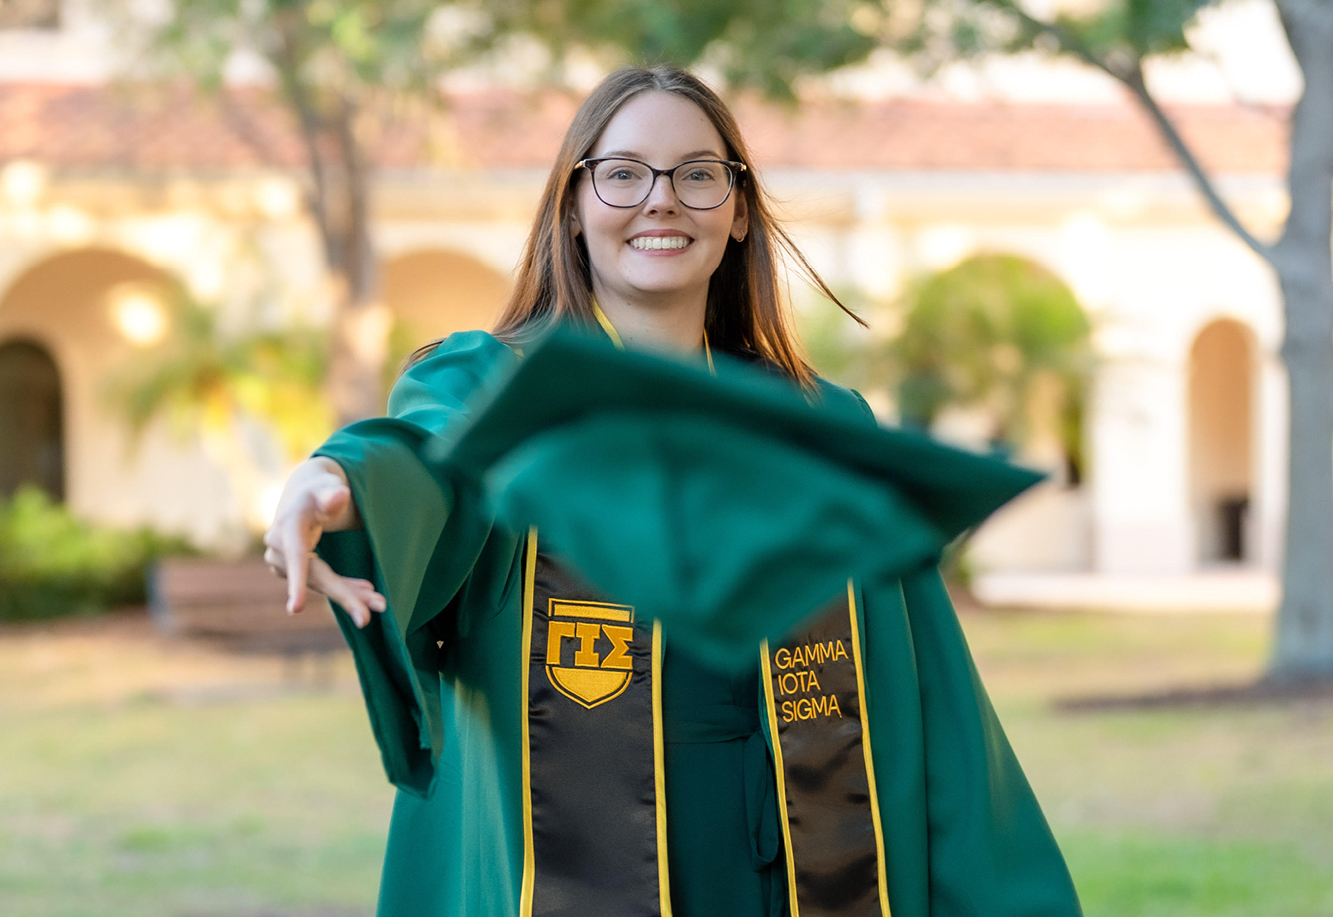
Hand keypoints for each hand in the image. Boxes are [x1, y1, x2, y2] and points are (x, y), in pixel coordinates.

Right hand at [263, 457, 385, 627]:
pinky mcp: (290, 570)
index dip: (297, 582)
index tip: (296, 610)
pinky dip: (342, 588)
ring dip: (348, 594)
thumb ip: (333, 493)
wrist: (305, 494)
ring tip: (379, 603)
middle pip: (314, 577)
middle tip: (367, 619)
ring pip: (319, 583)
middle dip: (342, 597)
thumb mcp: (329, 486)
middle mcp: (278, 546)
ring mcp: (281, 561)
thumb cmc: (321, 488)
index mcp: (288, 525)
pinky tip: (365, 591)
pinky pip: (319, 582)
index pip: (296, 556)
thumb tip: (338, 496)